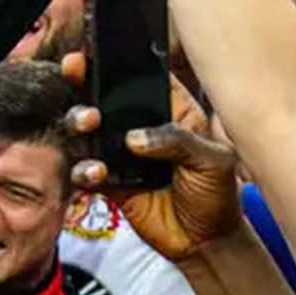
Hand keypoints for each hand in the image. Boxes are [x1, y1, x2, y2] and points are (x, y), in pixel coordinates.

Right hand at [61, 52, 239, 262]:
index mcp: (173, 111)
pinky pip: (85, 169)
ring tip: (88, 125)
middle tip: (76, 75)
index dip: (121, 62)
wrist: (206, 242)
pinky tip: (96, 173)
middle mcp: (143, 127)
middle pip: (106, 97)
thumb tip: (134, 138)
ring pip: (88, 130)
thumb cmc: (219, 196)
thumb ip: (177, 142)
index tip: (98, 52)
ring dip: (80, 122)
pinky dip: (83, 169)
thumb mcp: (213, 161)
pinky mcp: (110, 182)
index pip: (144, 77)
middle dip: (85, 83)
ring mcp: (123, 154)